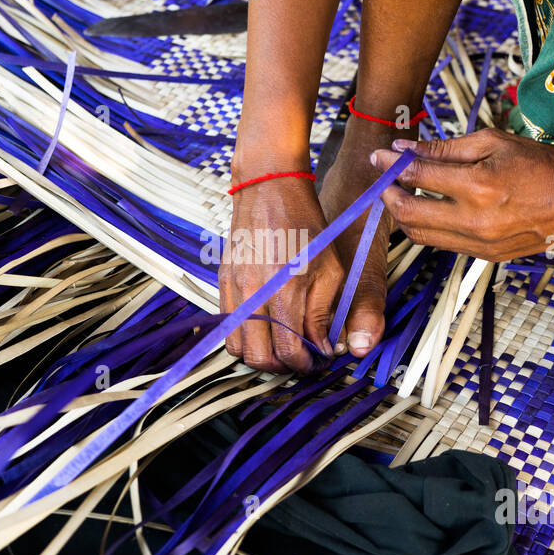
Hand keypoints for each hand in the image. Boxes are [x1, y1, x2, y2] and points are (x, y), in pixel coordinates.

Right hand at [220, 175, 342, 372]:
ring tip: (280, 343)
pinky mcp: (223, 281)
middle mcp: (255, 293)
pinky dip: (245, 334)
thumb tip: (321, 347)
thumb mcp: (330, 269)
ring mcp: (234, 288)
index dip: (305, 365)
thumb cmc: (306, 224)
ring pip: (236, 346)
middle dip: (281, 366)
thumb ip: (322, 313)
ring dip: (259, 353)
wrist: (269, 188)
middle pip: (258, 358)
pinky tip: (265, 324)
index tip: (316, 361)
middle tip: (299, 357)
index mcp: (286, 290)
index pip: (289, 351)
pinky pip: (227, 324)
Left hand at [370, 129, 553, 261]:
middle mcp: (474, 220)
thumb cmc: (543, 165)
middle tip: (384, 180)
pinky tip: (431, 209)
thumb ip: (446, 149)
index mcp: (478, 185)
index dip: (390, 164)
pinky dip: (429, 227)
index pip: (417, 175)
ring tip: (403, 194)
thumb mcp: (495, 142)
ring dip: (404, 215)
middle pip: (408, 214)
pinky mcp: (485, 257)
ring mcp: (479, 244)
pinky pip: (443, 244)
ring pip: (421, 235)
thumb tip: (405, 149)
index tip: (378, 155)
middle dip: (388, 195)